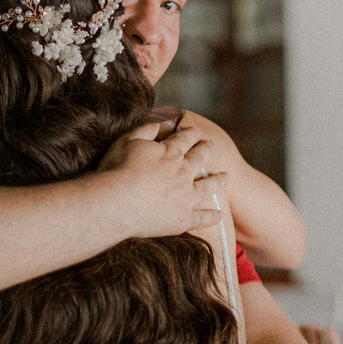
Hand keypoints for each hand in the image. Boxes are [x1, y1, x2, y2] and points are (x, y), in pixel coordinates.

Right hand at [97, 121, 227, 240]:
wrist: (116, 204)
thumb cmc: (116, 171)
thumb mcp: (126, 142)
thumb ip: (144, 131)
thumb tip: (158, 124)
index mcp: (170, 153)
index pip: (185, 139)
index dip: (191, 133)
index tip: (196, 131)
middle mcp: (183, 173)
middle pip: (200, 158)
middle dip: (206, 149)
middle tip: (212, 145)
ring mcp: (185, 197)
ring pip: (208, 186)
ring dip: (218, 180)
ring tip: (226, 176)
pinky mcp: (183, 219)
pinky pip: (202, 218)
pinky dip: (212, 216)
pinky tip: (220, 214)